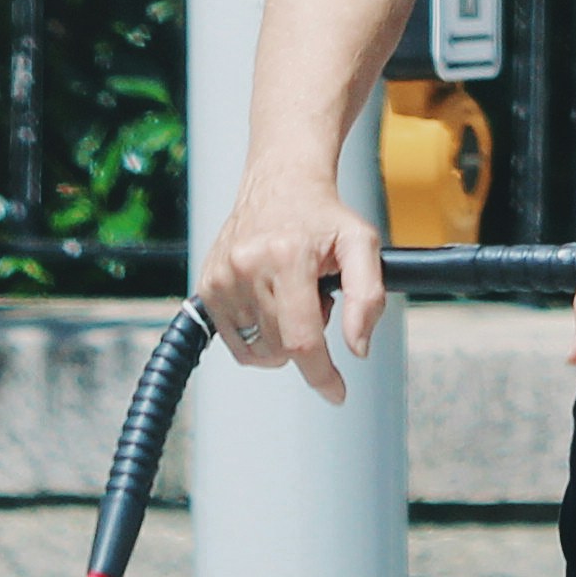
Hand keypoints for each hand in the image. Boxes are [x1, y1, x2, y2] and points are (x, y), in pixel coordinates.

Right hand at [192, 176, 385, 404]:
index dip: (322, 374)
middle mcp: (247, 267)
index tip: (337, 392)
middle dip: (307, 339)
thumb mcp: (362, 245)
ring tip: (292, 297)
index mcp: (287, 257)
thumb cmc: (324, 216)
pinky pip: (235, 343)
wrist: (281, 183)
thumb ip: (368, 297)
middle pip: (282, 348)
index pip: (302, 338)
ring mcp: (222, 278)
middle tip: (317, 299)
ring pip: (258, 351)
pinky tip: (270, 305)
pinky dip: (258, 338)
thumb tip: (358, 348)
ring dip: (282, 339)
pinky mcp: (207, 285)